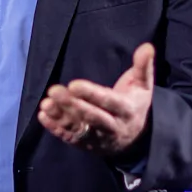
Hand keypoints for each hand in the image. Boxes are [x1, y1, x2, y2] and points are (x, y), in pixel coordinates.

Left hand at [38, 42, 153, 155]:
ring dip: (61, 117)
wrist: (135, 138)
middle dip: (73, 105)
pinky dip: (56, 129)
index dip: (91, 94)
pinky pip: (70, 137)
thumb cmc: (135, 103)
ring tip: (46, 104)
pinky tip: (43, 116)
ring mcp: (98, 138)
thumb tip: (147, 46)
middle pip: (92, 117)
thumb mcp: (143, 85)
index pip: (108, 102)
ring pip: (79, 129)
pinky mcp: (86, 145)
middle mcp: (113, 127)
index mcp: (127, 110)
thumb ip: (143, 66)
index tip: (74, 84)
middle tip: (54, 91)